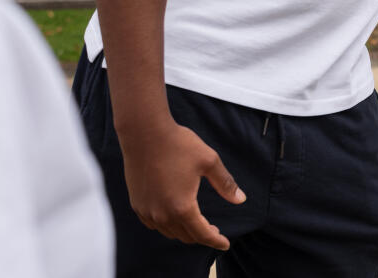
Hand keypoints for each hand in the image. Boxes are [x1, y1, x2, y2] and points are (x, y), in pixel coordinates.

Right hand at [119, 121, 245, 249]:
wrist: (145, 133)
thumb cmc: (179, 144)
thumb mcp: (209, 162)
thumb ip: (225, 184)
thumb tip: (241, 200)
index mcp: (182, 207)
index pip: (202, 234)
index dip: (216, 241)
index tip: (225, 244)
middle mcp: (162, 214)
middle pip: (185, 236)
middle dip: (202, 236)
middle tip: (215, 231)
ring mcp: (146, 210)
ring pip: (169, 232)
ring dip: (184, 231)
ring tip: (197, 223)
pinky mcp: (136, 203)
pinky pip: (154, 224)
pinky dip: (167, 225)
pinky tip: (174, 216)